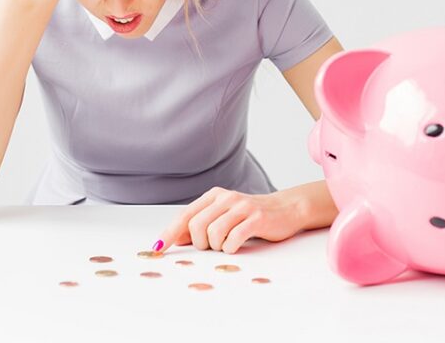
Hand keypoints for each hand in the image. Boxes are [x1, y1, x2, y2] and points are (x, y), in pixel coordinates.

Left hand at [153, 186, 305, 254]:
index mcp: (215, 196)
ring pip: (213, 233)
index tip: (158, 247)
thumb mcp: (224, 215)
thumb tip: (175, 238)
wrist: (286, 208)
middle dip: (200, 243)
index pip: (185, 215)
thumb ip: (201, 224)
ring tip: (226, 244)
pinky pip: (233, 239)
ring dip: (217, 246)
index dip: (170, 232)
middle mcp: (226, 198)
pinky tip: (236, 245)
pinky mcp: (256, 218)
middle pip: (196, 226)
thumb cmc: (251, 215)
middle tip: (212, 246)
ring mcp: (242, 207)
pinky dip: (231, 248)